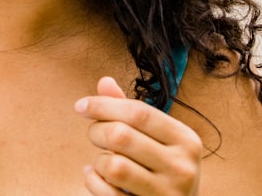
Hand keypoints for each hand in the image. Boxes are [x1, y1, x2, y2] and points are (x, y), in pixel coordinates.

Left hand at [75, 76, 202, 194]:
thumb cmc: (157, 164)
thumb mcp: (152, 135)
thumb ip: (128, 109)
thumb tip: (105, 81)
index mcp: (186, 140)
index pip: (138, 112)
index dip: (103, 105)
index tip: (80, 106)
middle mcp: (183, 168)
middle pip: (121, 135)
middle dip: (96, 131)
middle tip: (95, 136)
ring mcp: (169, 195)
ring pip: (113, 166)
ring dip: (98, 161)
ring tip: (102, 161)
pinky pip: (107, 193)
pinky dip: (93, 181)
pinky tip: (97, 177)